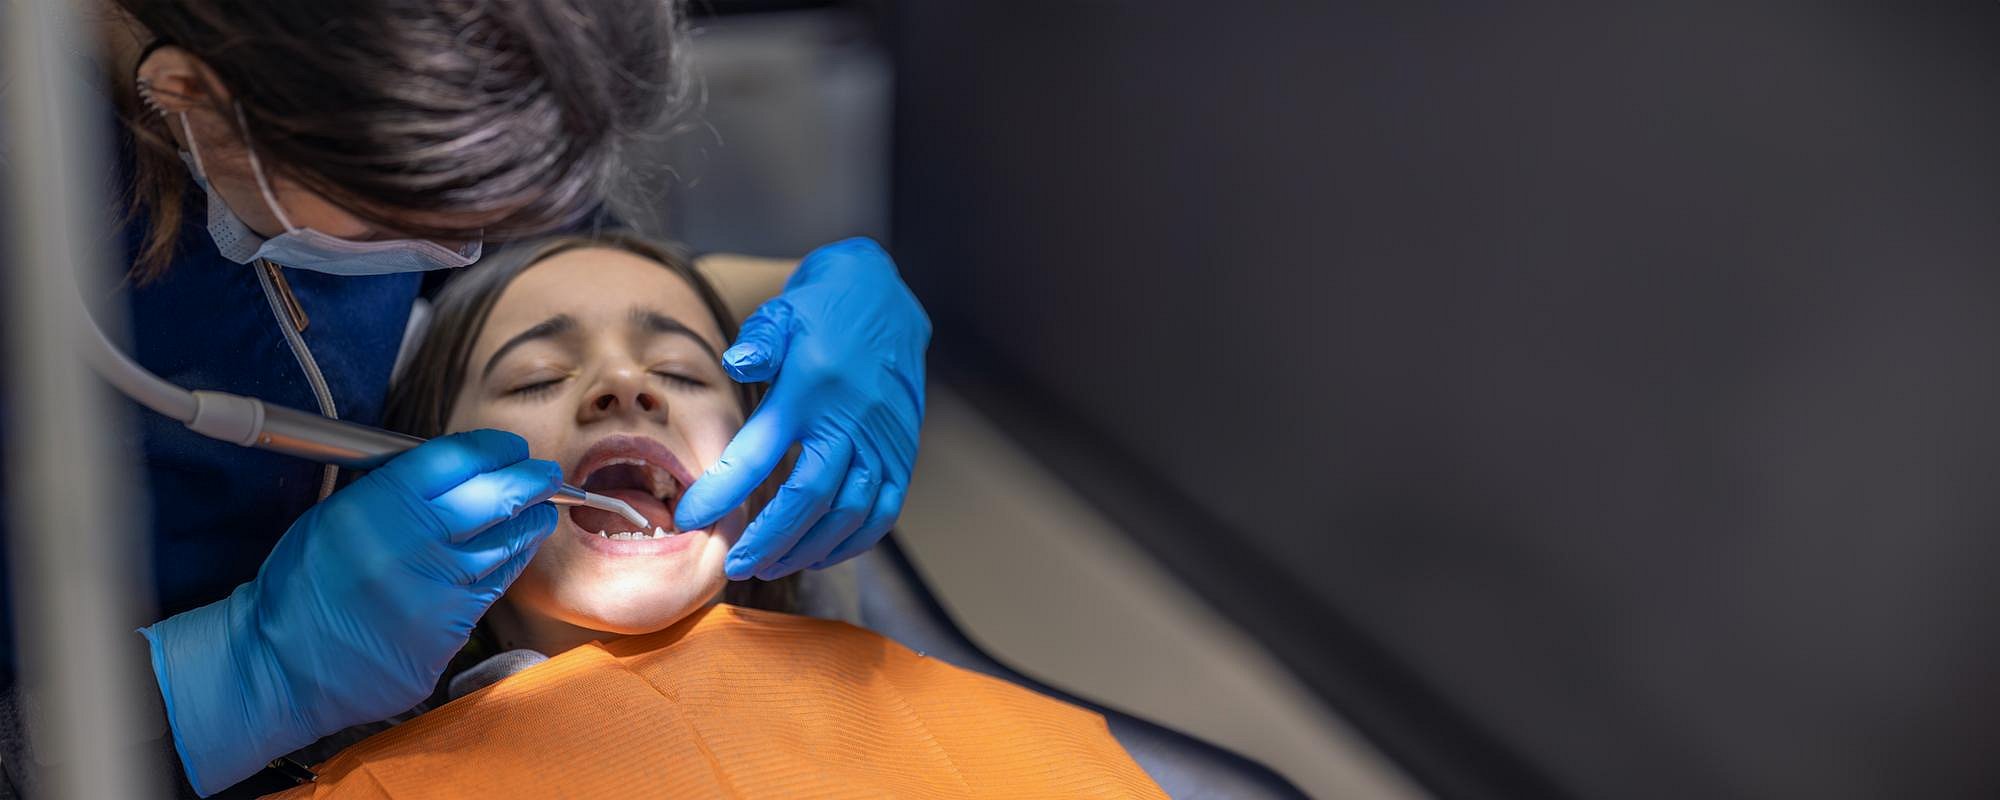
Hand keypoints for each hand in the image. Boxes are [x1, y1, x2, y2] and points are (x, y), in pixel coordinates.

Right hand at [140, 430, 560, 794]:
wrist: (282, 664)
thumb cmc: (305, 583)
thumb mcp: (338, 513)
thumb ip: (397, 486)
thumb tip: (457, 463)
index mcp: (379, 507)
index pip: (457, 459)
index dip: (494, 448)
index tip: (510, 447)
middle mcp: (414, 547)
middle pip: (499, 496)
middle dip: (532, 478)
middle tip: (545, 472)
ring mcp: (437, 594)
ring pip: (508, 544)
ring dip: (532, 520)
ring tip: (542, 507)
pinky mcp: (449, 633)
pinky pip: (494, 587)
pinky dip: (510, 562)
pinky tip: (516, 549)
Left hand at [673, 237, 928, 580]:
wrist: (887, 298)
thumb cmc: (821, 310)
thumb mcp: (781, 312)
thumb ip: (757, 342)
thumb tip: (735, 365)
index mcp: (811, 389)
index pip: (761, 452)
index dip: (724, 491)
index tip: (692, 519)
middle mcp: (850, 420)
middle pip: (809, 498)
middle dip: (769, 540)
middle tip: (735, 565)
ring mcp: (883, 441)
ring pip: (848, 513)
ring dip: (808, 548)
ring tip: (770, 566)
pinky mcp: (902, 453)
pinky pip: (884, 512)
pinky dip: (853, 542)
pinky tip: (820, 555)